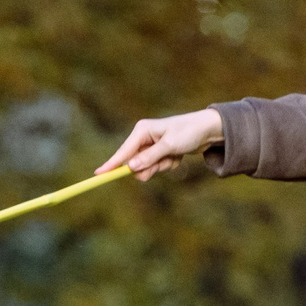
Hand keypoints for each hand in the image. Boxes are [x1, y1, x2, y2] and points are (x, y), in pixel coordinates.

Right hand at [101, 109, 223, 179]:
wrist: (207, 130)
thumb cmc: (188, 133)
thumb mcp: (169, 146)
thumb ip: (149, 158)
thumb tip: (131, 168)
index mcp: (142, 130)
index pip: (123, 152)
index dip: (111, 165)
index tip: (98, 175)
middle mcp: (144, 137)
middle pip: (134, 163)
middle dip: (149, 168)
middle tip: (163, 162)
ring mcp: (151, 146)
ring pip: (147, 168)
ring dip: (161, 167)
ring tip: (174, 156)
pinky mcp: (159, 152)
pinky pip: (158, 167)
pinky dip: (168, 165)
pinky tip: (178, 155)